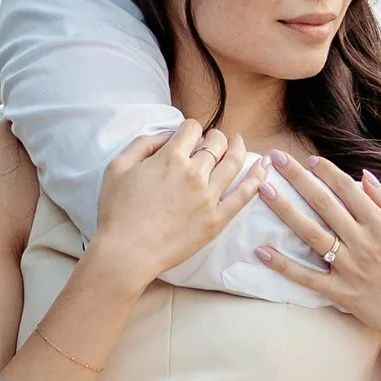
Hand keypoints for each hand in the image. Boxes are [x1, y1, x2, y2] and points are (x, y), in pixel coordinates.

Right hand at [89, 121, 260, 292]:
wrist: (127, 252)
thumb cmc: (117, 212)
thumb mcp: (118, 167)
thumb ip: (143, 144)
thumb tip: (166, 135)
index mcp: (170, 158)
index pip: (191, 128)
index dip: (190, 128)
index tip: (188, 135)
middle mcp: (194, 173)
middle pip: (216, 143)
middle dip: (215, 136)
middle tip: (212, 140)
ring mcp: (208, 197)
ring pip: (233, 162)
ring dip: (238, 148)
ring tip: (238, 142)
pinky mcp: (217, 219)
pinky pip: (244, 195)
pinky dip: (256, 178)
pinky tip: (263, 167)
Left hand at [256, 151, 380, 350]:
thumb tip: (366, 177)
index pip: (348, 189)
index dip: (326, 171)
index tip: (308, 159)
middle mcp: (363, 242)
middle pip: (323, 203)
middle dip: (297, 178)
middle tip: (275, 159)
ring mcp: (350, 268)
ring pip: (310, 234)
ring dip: (284, 210)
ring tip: (263, 191)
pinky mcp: (342, 294)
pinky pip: (307, 278)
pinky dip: (283, 265)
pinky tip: (262, 251)